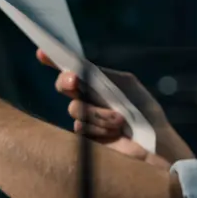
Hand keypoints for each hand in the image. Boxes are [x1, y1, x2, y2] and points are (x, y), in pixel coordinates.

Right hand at [36, 50, 193, 167]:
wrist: (154, 145)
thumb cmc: (145, 113)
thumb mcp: (127, 86)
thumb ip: (103, 75)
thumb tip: (80, 68)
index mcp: (98, 83)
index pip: (73, 68)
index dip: (54, 60)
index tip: (42, 52)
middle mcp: (89, 99)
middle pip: (64, 85)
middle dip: (66, 81)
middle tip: (74, 81)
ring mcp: (86, 119)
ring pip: (74, 108)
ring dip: (97, 113)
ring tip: (120, 121)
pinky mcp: (85, 138)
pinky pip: (79, 126)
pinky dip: (98, 127)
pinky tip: (115, 132)